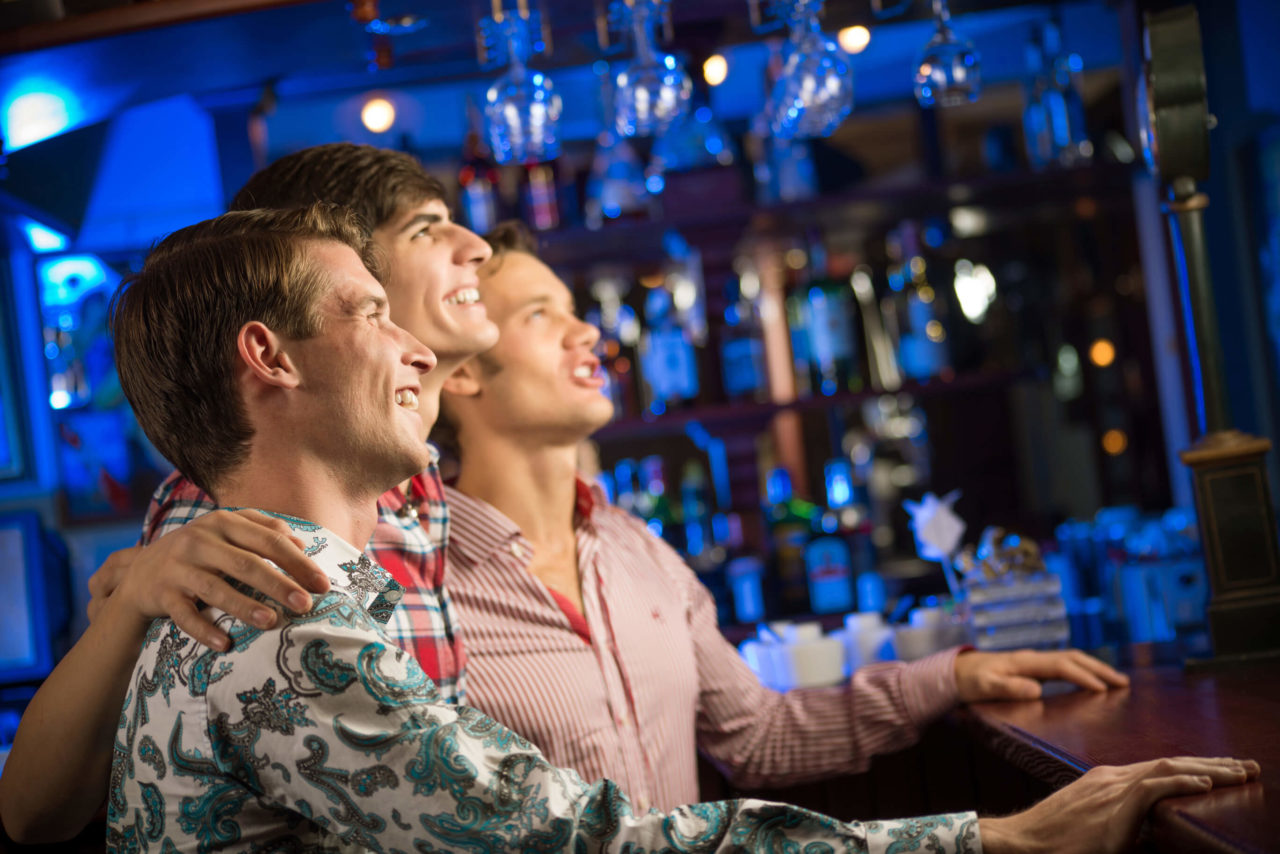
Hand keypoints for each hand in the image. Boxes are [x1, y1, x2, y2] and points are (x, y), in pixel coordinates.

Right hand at [87, 509, 329, 649]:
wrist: (140, 572)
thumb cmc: (201, 551)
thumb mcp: (229, 531)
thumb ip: (265, 530)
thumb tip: (303, 544)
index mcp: (223, 522)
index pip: (268, 540)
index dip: (298, 561)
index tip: (322, 584)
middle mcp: (199, 540)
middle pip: (246, 563)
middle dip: (279, 585)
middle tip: (305, 605)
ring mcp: (178, 567)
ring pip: (215, 588)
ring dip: (244, 606)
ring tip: (271, 622)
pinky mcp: (161, 593)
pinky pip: (184, 614)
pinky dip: (204, 629)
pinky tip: (224, 644)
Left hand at [954, 649, 1128, 702]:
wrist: (956, 670)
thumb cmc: (970, 680)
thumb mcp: (985, 686)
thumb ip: (1008, 687)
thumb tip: (1037, 690)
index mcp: (1025, 662)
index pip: (1062, 666)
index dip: (1083, 677)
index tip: (1103, 690)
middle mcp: (1033, 658)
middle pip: (1073, 658)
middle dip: (1099, 669)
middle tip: (1124, 684)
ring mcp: (1034, 662)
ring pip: (1071, 660)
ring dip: (1095, 669)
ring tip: (1118, 682)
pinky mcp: (1033, 669)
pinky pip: (1064, 667)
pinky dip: (1083, 672)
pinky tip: (1093, 682)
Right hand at [979, 756, 1260, 853]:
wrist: (1022, 842)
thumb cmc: (1053, 840)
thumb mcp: (1091, 822)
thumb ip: (1119, 818)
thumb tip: (1147, 830)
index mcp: (1108, 780)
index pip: (1161, 767)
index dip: (1196, 766)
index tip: (1224, 770)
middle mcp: (1112, 777)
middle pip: (1171, 762)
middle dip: (1213, 763)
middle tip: (1248, 765)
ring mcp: (1111, 789)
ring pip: (1168, 768)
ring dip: (1209, 768)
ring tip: (1240, 771)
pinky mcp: (1112, 807)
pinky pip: (1152, 788)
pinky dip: (1180, 782)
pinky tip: (1204, 782)